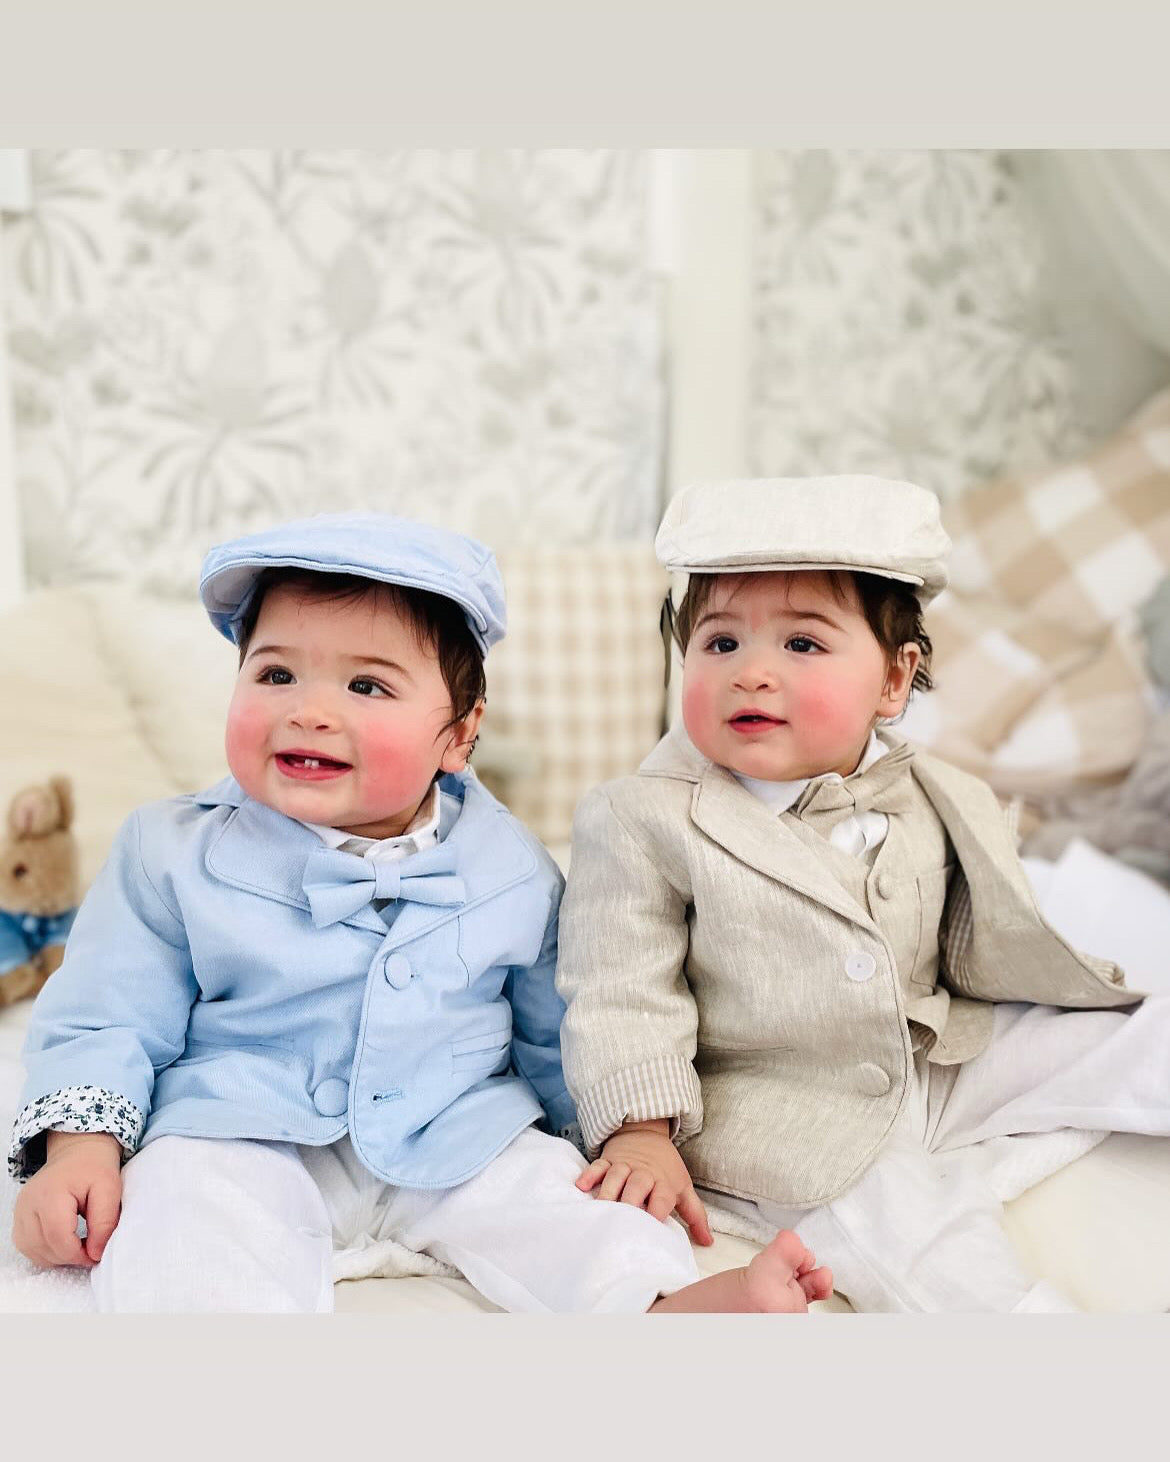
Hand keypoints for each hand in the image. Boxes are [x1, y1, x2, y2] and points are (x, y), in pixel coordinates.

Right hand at [12, 1131, 123, 1268]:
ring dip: (57, 1256)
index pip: (58, 1238)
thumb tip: (95, 1253)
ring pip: (32, 1251)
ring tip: (78, 1244)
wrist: (78, 1152)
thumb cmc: (94, 1167)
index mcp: (51, 1194)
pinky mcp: (18, 1216)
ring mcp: (19, 1210)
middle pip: (43, 1248)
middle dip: (69, 1256)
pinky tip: (63, 1242)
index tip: (96, 1254)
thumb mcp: (110, 1189)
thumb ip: (105, 1222)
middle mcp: (28, 1203)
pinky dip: (45, 1251)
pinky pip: (26, 1246)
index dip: (78, 1254)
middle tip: (90, 1249)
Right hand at [577, 1119, 712, 1244]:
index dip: (657, 1211)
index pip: (662, 1197)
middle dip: (630, 1202)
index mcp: (664, 1182)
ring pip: (615, 1177)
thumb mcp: (683, 1187)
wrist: (646, 1132)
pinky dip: (589, 1175)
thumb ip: (696, 1215)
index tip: (651, 1228)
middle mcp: (644, 1173)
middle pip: (637, 1186)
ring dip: (608, 1192)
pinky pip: (597, 1166)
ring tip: (600, 1210)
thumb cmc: (666, 1168)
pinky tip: (581, 1187)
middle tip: (622, 1221)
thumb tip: (708, 1242)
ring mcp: (624, 1165)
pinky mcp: (608, 1159)